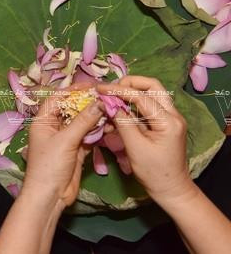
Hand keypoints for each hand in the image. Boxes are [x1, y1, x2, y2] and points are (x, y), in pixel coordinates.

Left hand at [23, 89, 103, 209]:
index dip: (73, 90)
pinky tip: (110, 125)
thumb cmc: (50, 166)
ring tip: (111, 108)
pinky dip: (98, 131)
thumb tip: (99, 102)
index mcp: (43, 121)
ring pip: (82, 122)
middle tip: (106, 96)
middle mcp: (54, 127)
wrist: (51, 196)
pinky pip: (88, 136)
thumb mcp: (66, 140)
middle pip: (72, 109)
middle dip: (88, 102)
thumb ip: (83, 121)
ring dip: (95, 117)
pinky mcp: (77, 150)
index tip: (92, 85)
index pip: (58, 98)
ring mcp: (66, 139)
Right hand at [97, 76, 195, 206]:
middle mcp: (173, 114)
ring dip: (132, 91)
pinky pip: (150, 105)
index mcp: (168, 121)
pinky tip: (120, 107)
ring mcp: (171, 118)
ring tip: (112, 96)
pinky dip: (134, 102)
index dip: (118, 90)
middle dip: (130, 83)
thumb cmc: (154, 172)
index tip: (99, 89)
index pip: (141, 96)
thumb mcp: (134, 146)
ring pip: (152, 93)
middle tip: (110, 89)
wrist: (171, 190)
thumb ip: (122, 121)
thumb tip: (108, 103)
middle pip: (152, 86)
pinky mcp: (165, 123)